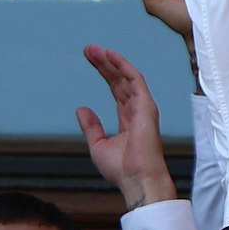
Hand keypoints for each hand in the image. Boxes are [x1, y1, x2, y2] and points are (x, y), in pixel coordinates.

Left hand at [77, 45, 172, 208]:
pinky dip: (123, 66)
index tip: (90, 60)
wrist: (136, 179)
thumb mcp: (98, 145)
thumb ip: (91, 126)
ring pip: (126, 77)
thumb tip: (82, 109)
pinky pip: (135, 80)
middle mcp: (136, 111)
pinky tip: (111, 56)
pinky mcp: (146, 106)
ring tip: (95, 49)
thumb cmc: (122, 169)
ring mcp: (143, 107)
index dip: (104, 73)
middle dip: (105, 64)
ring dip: (111, 62)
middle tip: (89, 49)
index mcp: (128, 120)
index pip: (115, 90)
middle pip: (119, 81)